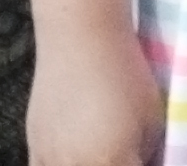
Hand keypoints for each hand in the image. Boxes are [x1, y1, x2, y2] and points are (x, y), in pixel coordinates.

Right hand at [26, 24, 163, 165]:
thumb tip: (144, 163)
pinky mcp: (33, 146)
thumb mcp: (153, 119)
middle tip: (124, 155)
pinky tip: (73, 158)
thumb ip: (148, 156)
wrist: (80, 34)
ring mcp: (49, 160)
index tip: (143, 160)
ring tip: (101, 154)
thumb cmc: (124, 72)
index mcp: (113, 164)